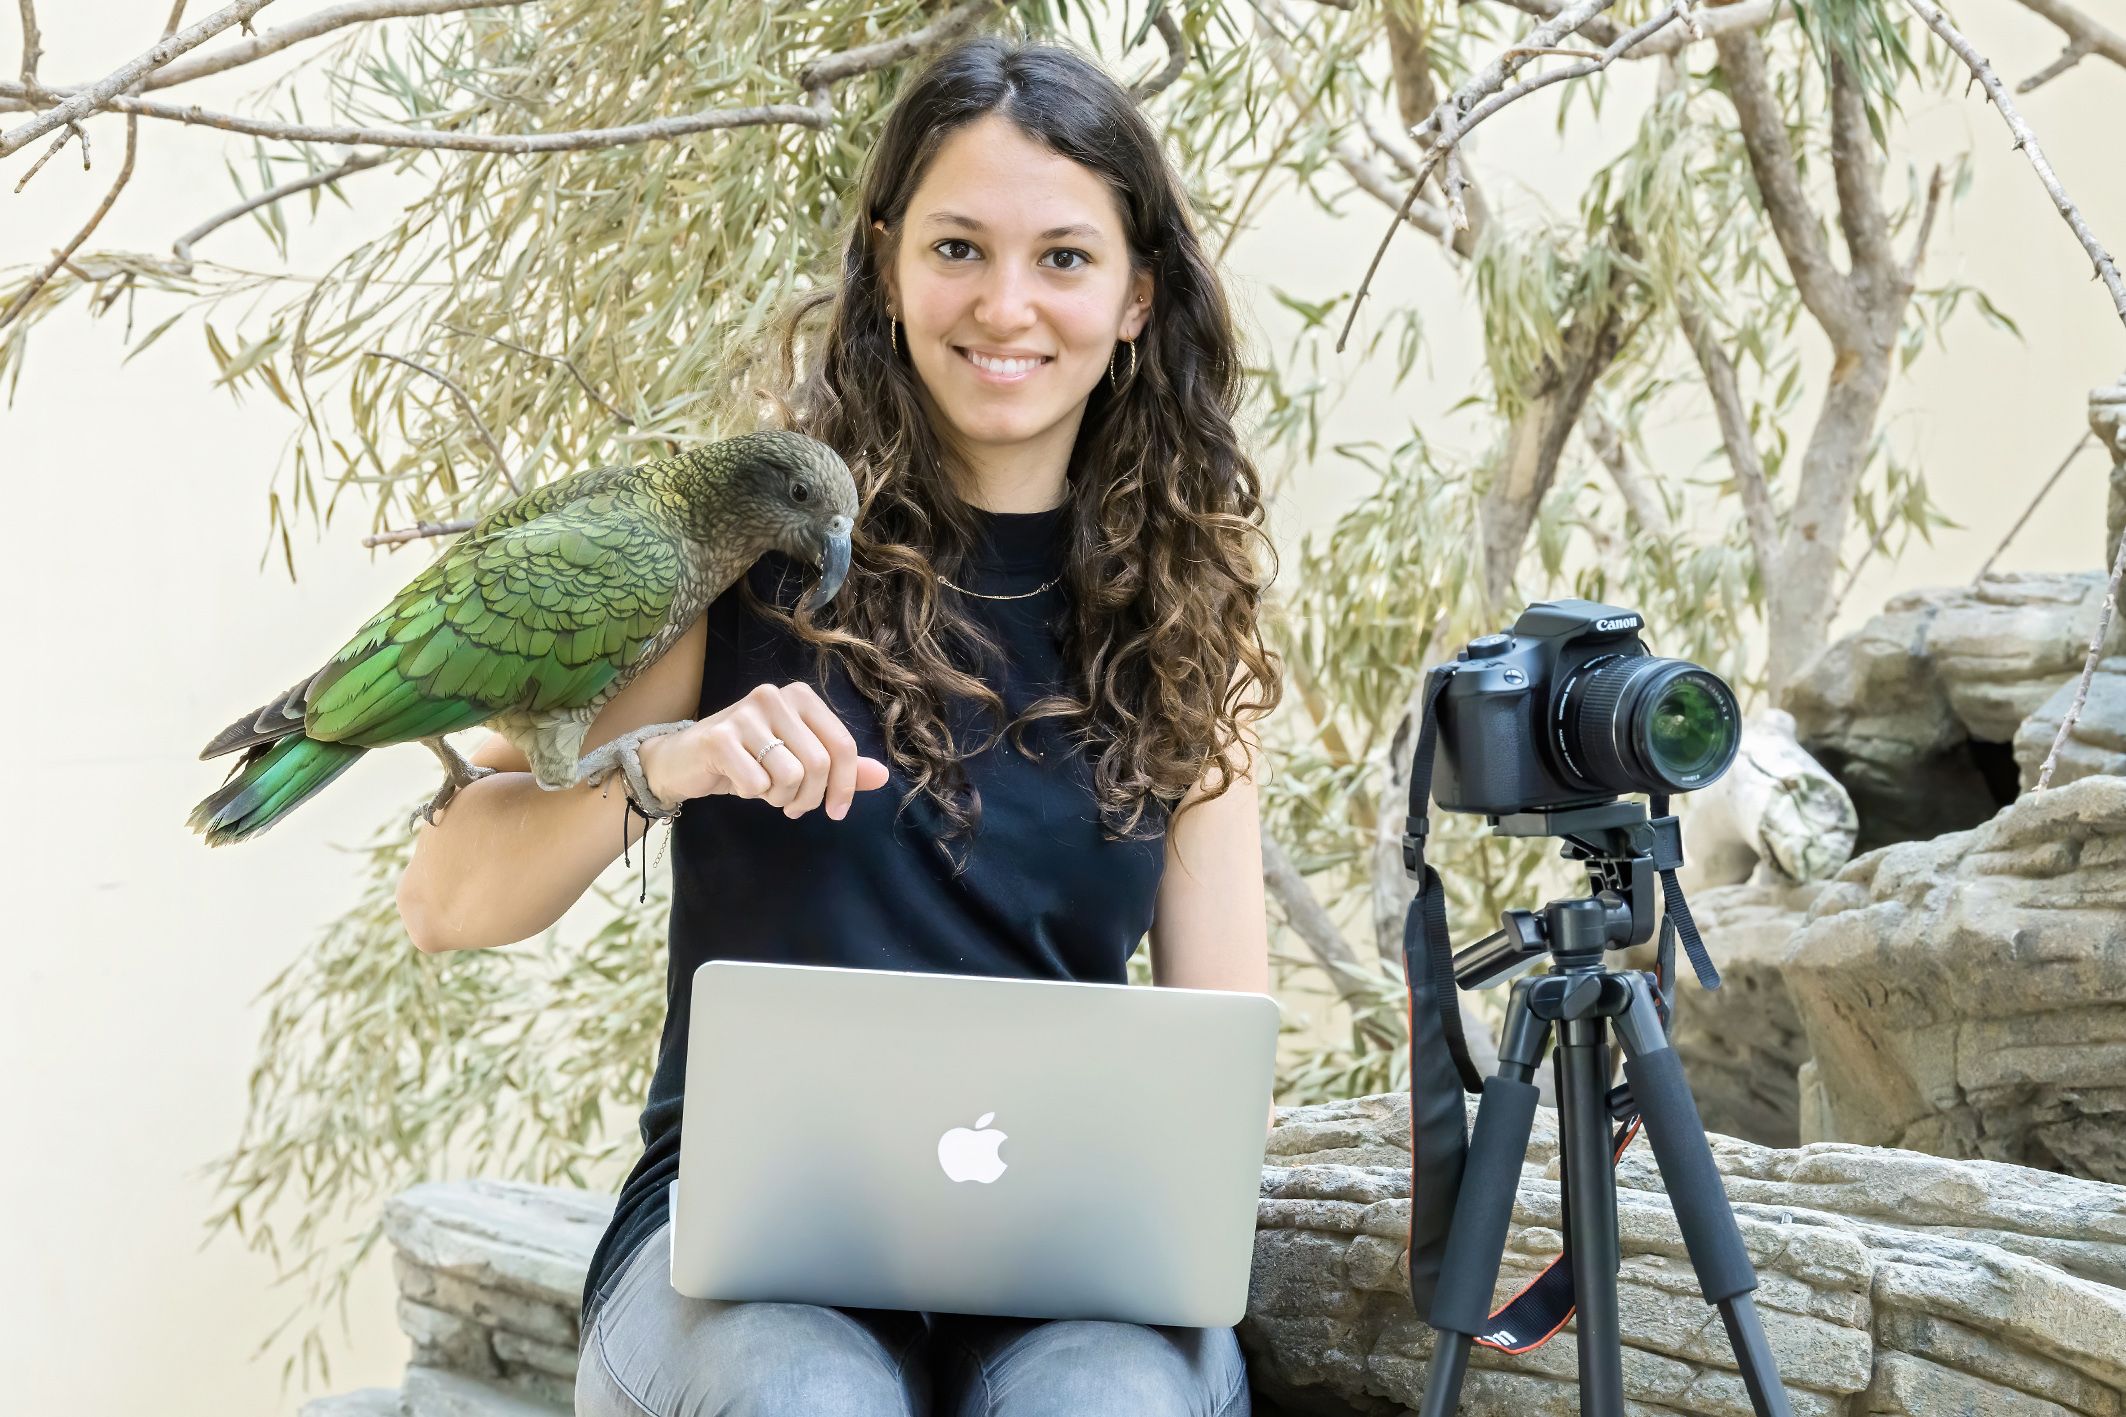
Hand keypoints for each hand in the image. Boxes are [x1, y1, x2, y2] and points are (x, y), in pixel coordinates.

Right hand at [638, 681, 887, 819]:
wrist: (683, 760)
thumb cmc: (748, 758)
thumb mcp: (798, 759)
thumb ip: (841, 767)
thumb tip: (883, 777)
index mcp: (801, 697)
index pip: (843, 746)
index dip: (846, 786)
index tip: (836, 811)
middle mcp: (775, 696)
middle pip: (819, 764)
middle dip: (809, 798)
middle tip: (793, 807)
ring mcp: (746, 713)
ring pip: (790, 776)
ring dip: (779, 797)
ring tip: (763, 790)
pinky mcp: (719, 737)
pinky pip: (757, 783)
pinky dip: (751, 793)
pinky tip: (738, 782)